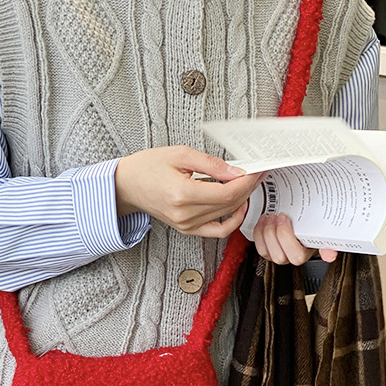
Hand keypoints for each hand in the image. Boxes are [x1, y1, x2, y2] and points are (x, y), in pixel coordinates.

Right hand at [115, 146, 265, 237]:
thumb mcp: (181, 154)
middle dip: (248, 187)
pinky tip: (238, 207)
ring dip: (242, 199)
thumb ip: (212, 164)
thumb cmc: (147, 167)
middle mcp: (185, 214)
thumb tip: (237, 172)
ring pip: (226, 215)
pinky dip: (232, 220)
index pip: (227, 193)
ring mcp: (186, 225)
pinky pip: (217, 231)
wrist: (127, 185)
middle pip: (230, 204)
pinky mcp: (187, 229)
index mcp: (182, 194)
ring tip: (247, 183)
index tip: (257, 170)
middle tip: (257, 173)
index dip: (247, 181)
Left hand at [253, 213, 337, 265]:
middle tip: (278, 215)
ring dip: (265, 232)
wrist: (297, 219)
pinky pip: (258, 246)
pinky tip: (263, 220)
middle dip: (275, 233)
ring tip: (269, 217)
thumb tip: (330, 255)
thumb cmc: (310, 224)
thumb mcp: (322, 230)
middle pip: (279, 256)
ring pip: (265, 252)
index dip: (288, 239)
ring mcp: (276, 254)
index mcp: (305, 252)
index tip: (286, 218)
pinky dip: (258, 232)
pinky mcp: (266, 249)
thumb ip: (329, 242)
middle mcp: (289, 257)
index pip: (297, 256)